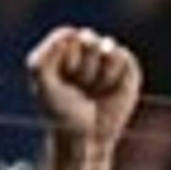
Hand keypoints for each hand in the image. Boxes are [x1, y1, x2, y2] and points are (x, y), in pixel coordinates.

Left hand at [25, 25, 142, 169]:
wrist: (87, 137)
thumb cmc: (60, 111)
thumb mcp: (42, 82)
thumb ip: (45, 54)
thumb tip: (71, 33)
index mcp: (63, 48)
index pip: (68, 36)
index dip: (67, 60)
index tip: (63, 81)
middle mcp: (86, 49)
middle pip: (88, 38)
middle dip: (83, 68)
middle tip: (79, 87)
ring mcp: (107, 57)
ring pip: (107, 47)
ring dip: (99, 74)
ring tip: (94, 90)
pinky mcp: (127, 68)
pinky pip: (123, 57)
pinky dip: (114, 77)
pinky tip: (108, 90)